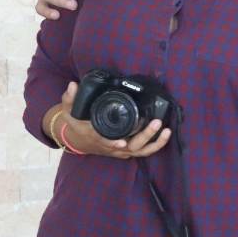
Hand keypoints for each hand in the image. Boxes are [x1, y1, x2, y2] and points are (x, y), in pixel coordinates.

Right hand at [48, 82, 171, 158]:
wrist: (79, 140)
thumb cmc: (77, 125)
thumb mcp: (70, 113)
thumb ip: (70, 99)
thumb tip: (73, 85)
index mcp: (97, 137)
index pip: (104, 142)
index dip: (112, 143)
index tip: (122, 142)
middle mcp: (111, 146)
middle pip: (130, 147)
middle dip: (144, 136)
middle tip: (156, 122)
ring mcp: (120, 150)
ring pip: (140, 151)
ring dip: (155, 143)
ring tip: (167, 131)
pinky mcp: (127, 150)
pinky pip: (143, 150)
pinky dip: (155, 144)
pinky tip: (166, 134)